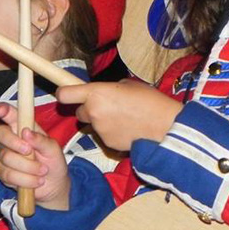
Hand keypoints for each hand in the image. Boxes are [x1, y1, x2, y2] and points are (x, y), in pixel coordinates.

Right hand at [0, 103, 70, 210]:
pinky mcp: (2, 172)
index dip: (3, 109)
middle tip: (30, 151)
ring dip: (28, 167)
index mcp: (23, 127)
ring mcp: (4, 156)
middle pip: (0, 134)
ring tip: (42, 171)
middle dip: (15, 143)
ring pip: (6, 157)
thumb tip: (26, 132)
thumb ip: (41, 140)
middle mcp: (10, 139)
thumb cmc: (53, 162)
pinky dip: (26, 179)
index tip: (1, 110)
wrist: (53, 185)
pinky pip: (8, 174)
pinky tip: (36, 181)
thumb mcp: (53, 149)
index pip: (9, 114)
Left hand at [57, 80, 181, 151]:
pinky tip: (127, 129)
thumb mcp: (129, 85)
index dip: (64, 93)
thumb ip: (110, 89)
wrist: (165, 126)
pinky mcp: (107, 143)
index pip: (64, 94)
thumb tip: (105, 93)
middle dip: (89, 110)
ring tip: (124, 118)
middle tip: (107, 107)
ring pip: (93, 125)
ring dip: (102, 122)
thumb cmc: (150, 101)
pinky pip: (104, 136)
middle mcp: (93, 112)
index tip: (66, 93)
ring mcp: (99, 130)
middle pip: (79, 112)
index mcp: (96, 93)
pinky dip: (112, 133)